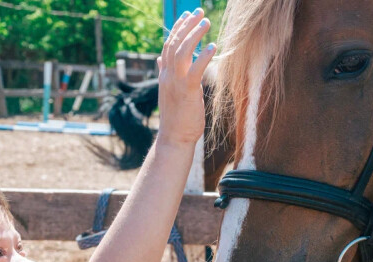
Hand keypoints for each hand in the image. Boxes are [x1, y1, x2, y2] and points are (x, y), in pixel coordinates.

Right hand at [155, 8, 216, 146]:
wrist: (174, 138)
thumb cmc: (176, 117)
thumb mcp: (169, 92)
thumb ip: (165, 73)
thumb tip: (160, 59)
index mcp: (164, 75)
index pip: (168, 45)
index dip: (177, 28)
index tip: (187, 14)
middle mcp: (167, 75)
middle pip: (174, 43)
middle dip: (187, 25)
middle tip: (199, 11)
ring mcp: (175, 83)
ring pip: (182, 51)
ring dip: (194, 34)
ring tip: (206, 22)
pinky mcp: (187, 91)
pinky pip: (194, 69)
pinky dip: (203, 56)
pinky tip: (212, 46)